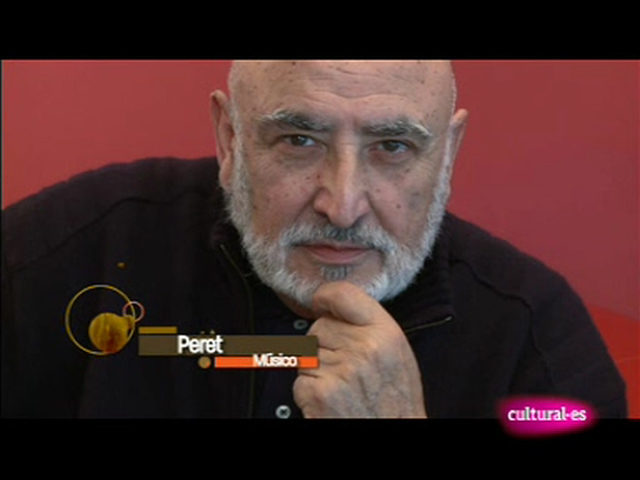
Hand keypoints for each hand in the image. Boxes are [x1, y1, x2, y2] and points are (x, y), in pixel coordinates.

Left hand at [293, 281, 426, 417]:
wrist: (394, 435)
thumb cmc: (396, 403)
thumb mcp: (397, 354)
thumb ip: (370, 325)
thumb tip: (336, 307)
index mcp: (385, 333)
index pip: (344, 294)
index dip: (325, 297)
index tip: (320, 302)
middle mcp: (364, 347)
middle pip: (319, 326)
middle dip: (324, 344)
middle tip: (344, 368)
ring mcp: (340, 370)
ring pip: (307, 353)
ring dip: (316, 369)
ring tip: (341, 386)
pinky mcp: (319, 392)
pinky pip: (300, 379)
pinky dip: (309, 392)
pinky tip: (331, 401)